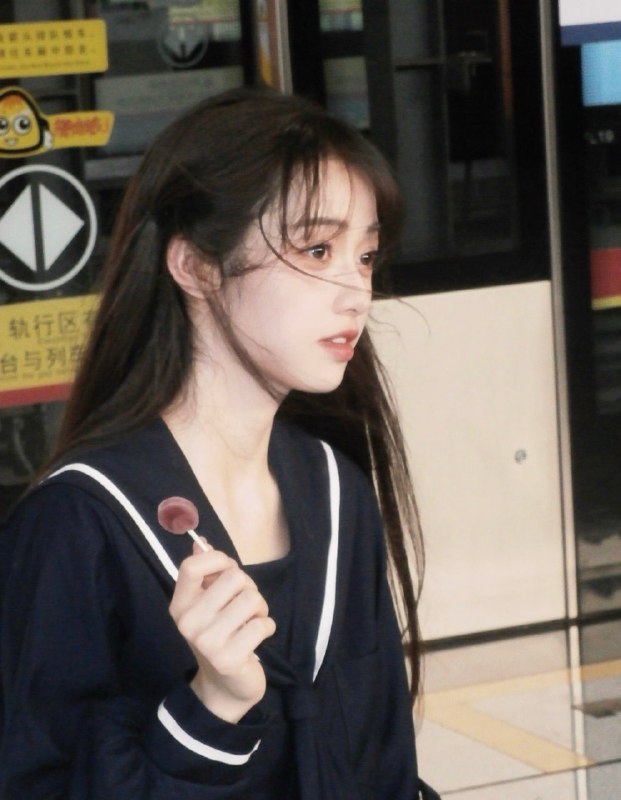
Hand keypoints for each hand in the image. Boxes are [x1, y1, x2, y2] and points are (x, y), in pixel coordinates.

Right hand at [169, 541, 275, 722]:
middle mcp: (188, 622)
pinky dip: (267, 626)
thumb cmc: (219, 635)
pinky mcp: (229, 658)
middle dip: (249, 587)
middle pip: (233, 577)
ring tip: (252, 620)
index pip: (192, 566)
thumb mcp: (207, 604)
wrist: (223, 687)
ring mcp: (207, 642)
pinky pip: (262, 624)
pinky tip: (257, 637)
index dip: (219, 560)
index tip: (229, 571)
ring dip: (261, 608)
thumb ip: (206, 573)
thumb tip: (201, 542)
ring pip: (252, 598)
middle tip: (245, 605)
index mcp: (180, 605)